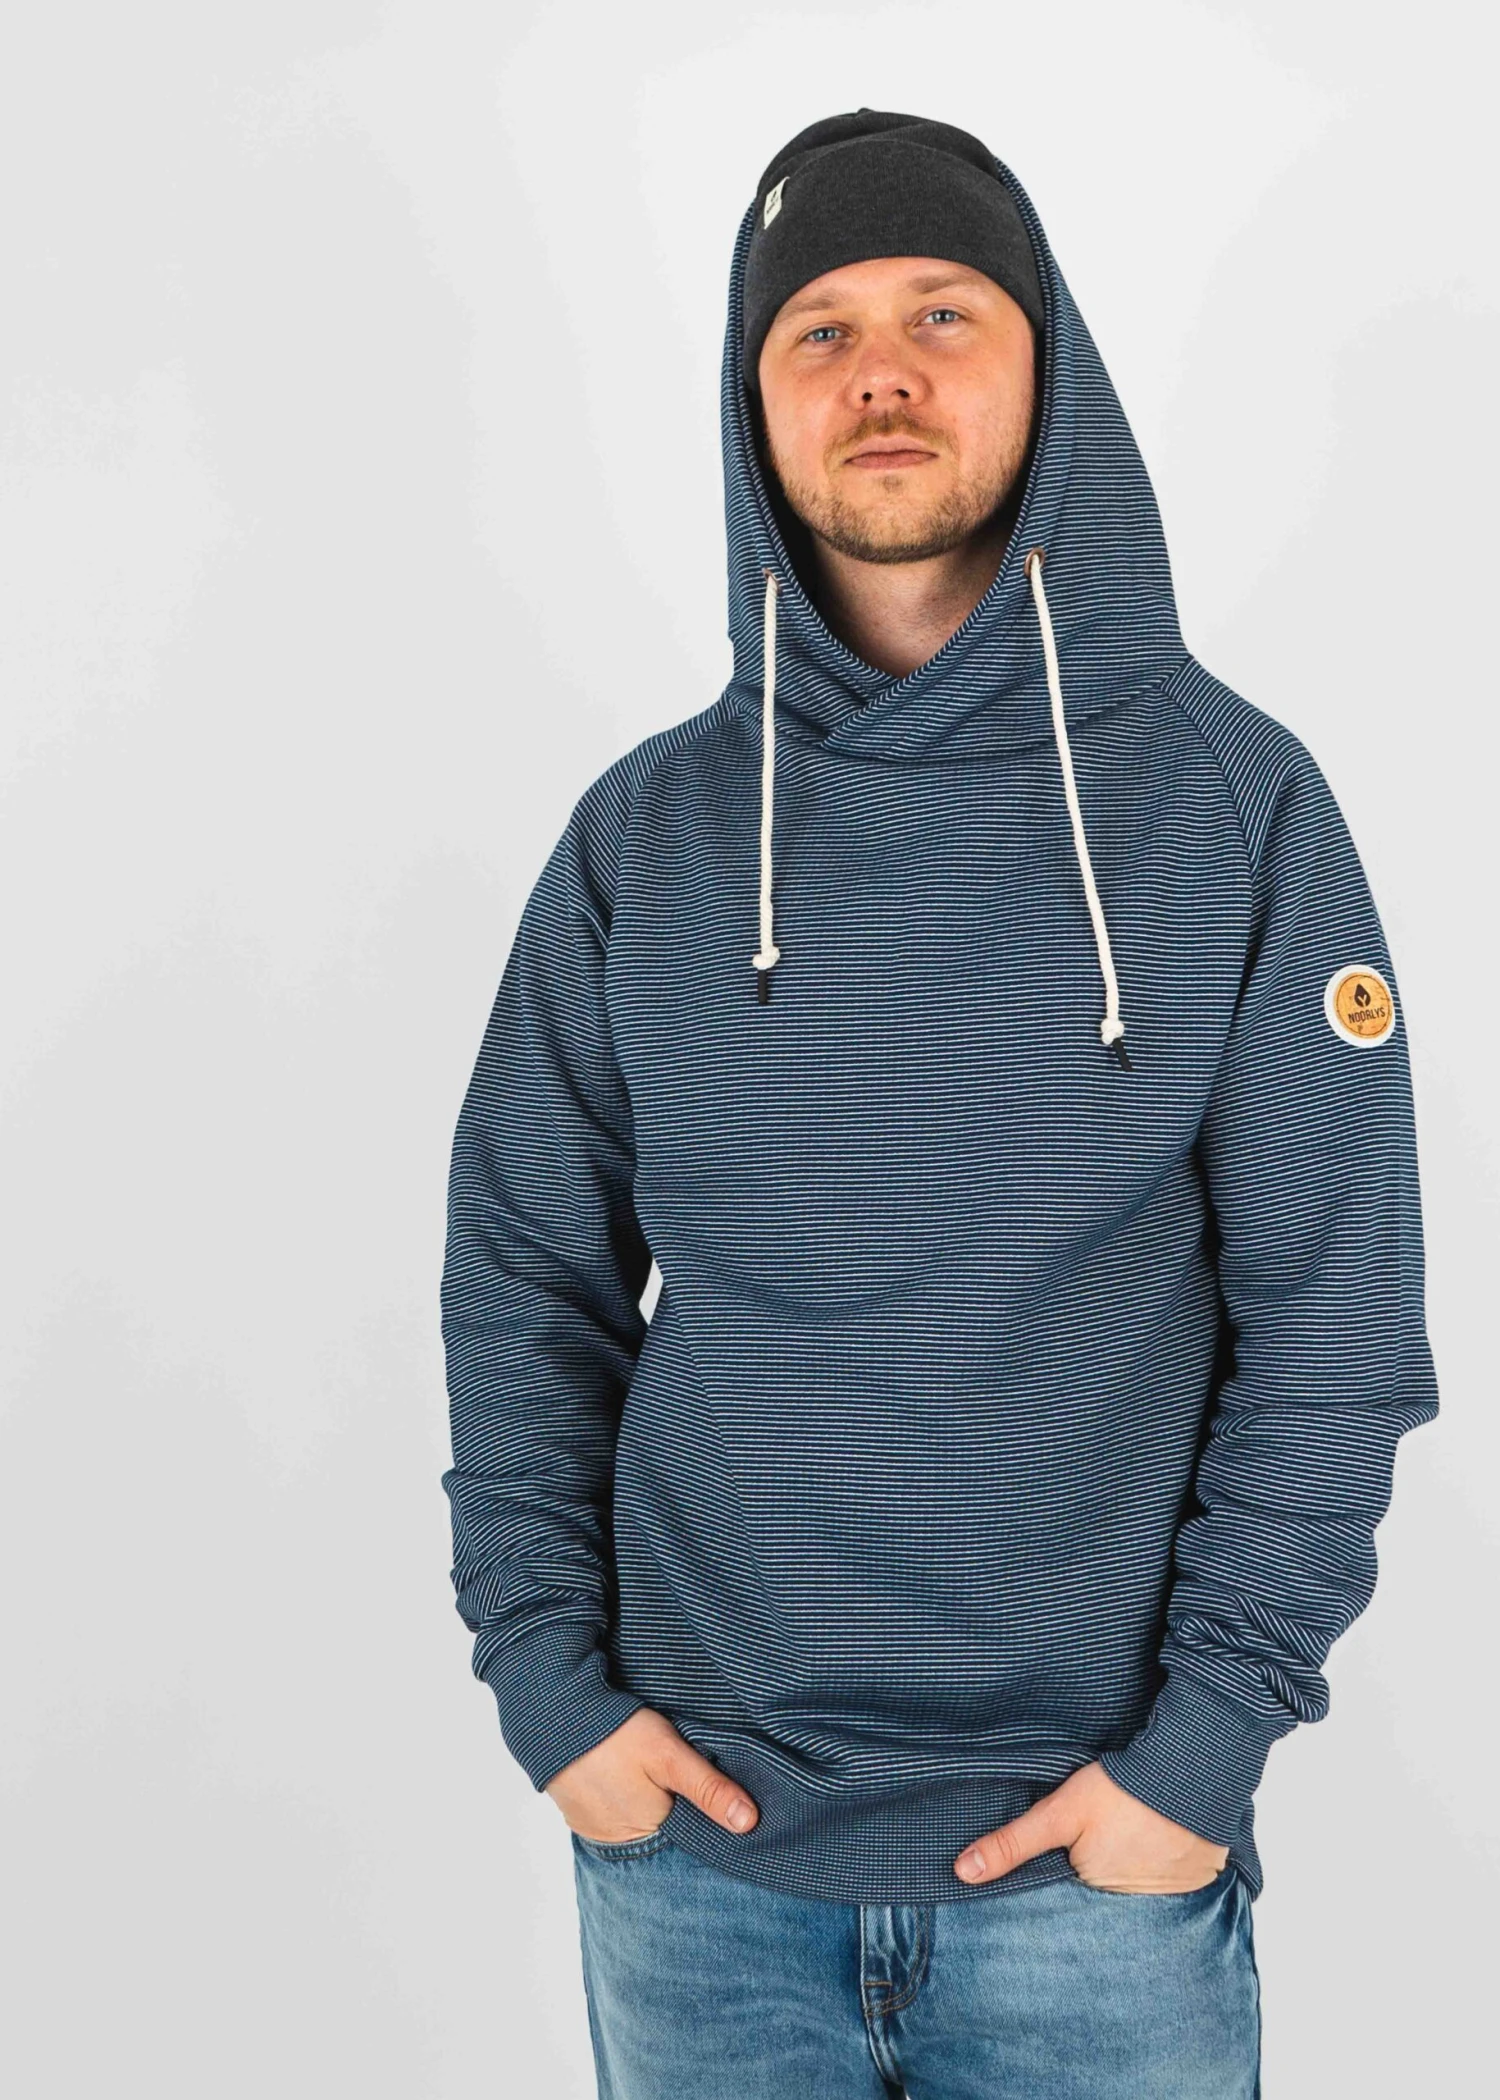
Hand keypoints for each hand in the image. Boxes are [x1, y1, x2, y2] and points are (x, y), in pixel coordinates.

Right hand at [545, 1706, 759, 1844]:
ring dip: (648, 1803)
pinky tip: (626, 1775)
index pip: (690, 1834)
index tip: (716, 1790)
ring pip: (637, 1822)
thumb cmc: (615, 1732)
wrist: (551, 1712)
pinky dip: (622, 1799)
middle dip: (677, 1808)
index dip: (704, 1813)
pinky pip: (612, 1815)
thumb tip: (750, 1824)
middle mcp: (618, 1842)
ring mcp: (594, 1830)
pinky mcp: (578, 1814)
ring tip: (649, 1773)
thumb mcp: (669, 1755)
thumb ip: (708, 1788)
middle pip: (664, 1829)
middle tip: (677, 1775)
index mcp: (647, 1832)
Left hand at [952, 1760, 1228, 1892]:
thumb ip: (1012, 1844)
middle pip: (1104, 1891)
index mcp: (1096, 1895)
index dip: (1066, 1870)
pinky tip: (1162, 1837)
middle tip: (1107, 1836)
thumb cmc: (1120, 1790)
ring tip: (1133, 1833)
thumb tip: (962, 1873)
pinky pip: (1174, 1879)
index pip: (1071, 1892)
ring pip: (1139, 1886)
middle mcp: (1135, 1907)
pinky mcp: (1199, 1879)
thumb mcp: (1058, 1813)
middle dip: (1100, 1872)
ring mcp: (1173, 1896)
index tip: (1070, 1850)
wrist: (1191, 1769)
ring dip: (1135, 1867)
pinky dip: (1167, 1863)